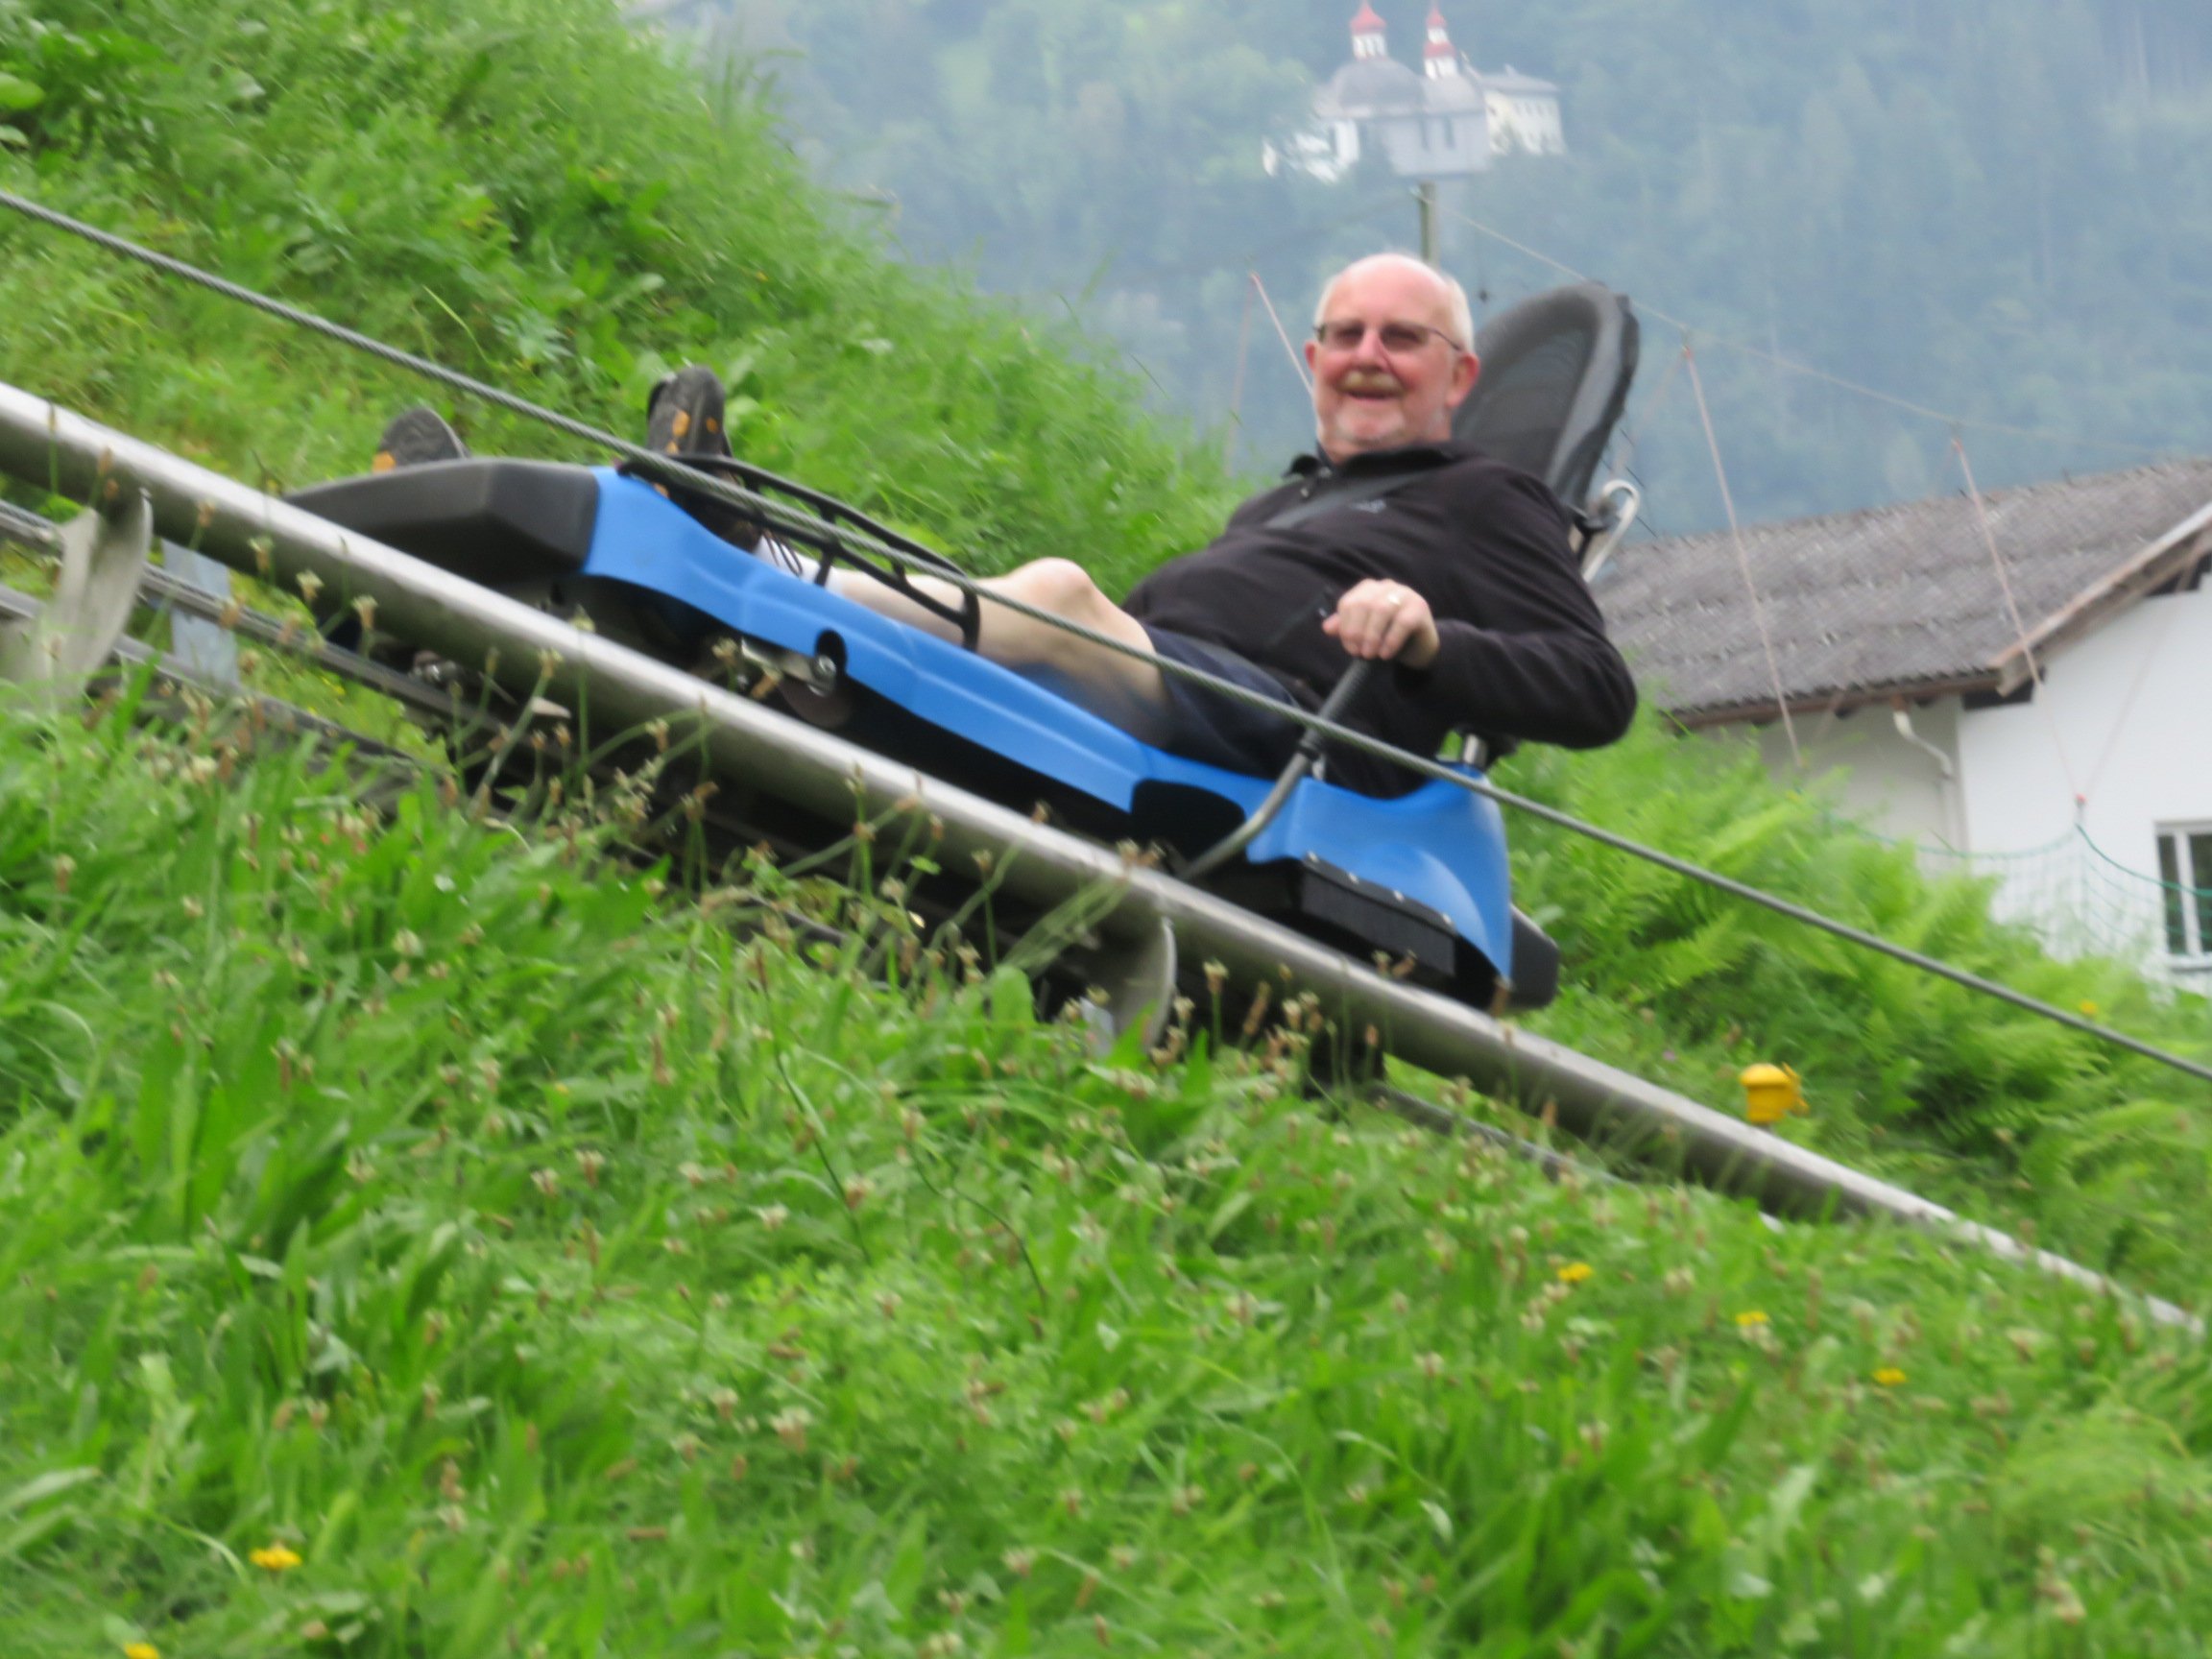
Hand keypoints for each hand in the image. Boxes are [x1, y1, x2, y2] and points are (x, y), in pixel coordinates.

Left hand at [1321, 578, 1438, 668]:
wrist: (1419, 646)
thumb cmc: (1388, 636)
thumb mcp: (1364, 633)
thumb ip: (1345, 628)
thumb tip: (1327, 627)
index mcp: (1368, 589)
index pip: (1349, 603)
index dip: (1345, 627)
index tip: (1350, 648)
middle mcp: (1386, 586)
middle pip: (1364, 604)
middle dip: (1357, 632)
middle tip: (1359, 653)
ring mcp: (1405, 594)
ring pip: (1382, 609)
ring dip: (1373, 635)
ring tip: (1370, 655)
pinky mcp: (1420, 607)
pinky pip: (1403, 621)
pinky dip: (1391, 640)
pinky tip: (1385, 654)